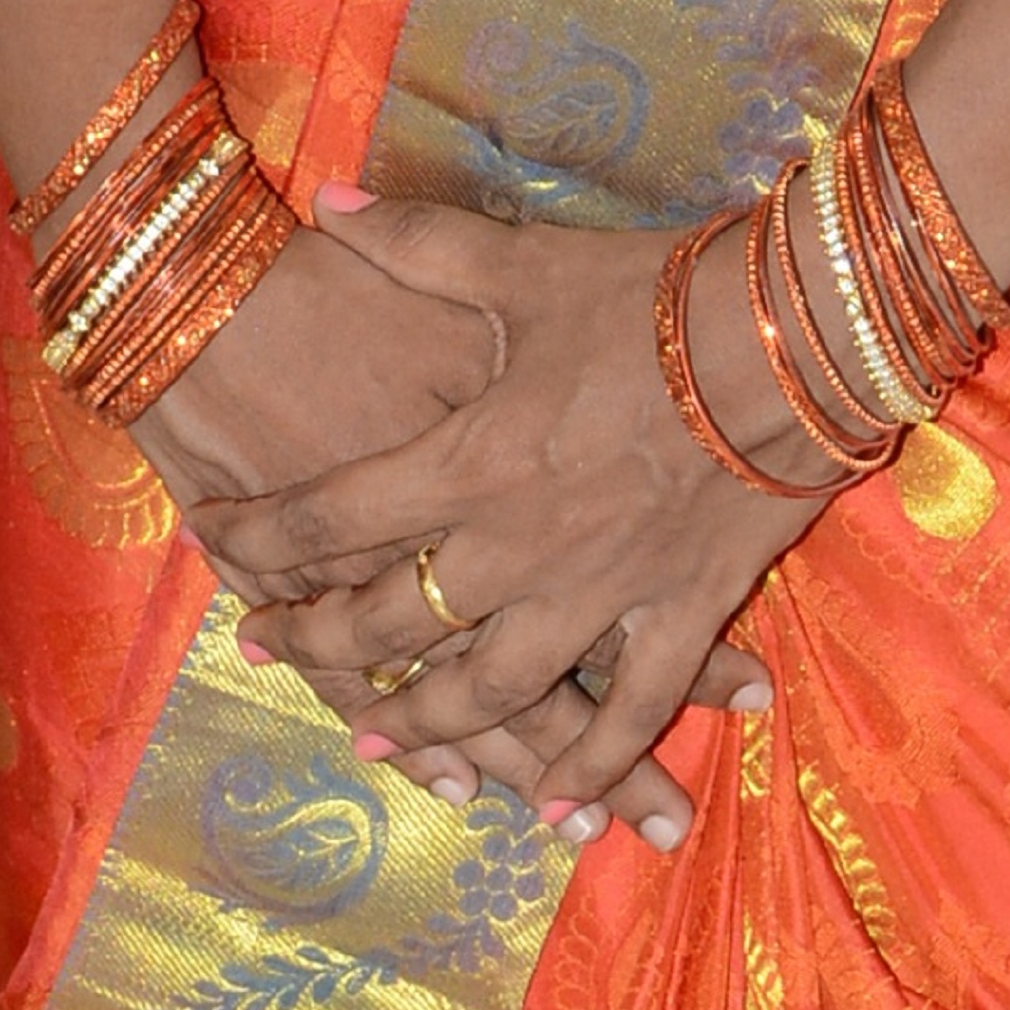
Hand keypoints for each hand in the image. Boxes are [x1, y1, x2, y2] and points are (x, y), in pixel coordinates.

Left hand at [130, 223, 724, 843]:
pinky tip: (559, 807)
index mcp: (473, 459)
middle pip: (393, 622)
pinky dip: (591, 766)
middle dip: (318, 643)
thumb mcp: (525, 261)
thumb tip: (323, 203)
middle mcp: (520, 547)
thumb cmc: (652, 295)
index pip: (334, 516)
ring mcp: (600, 594)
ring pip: (492, 690)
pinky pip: (629, 714)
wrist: (793, 336)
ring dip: (425, 725)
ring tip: (376, 741)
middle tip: (269, 652)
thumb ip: (418, 242)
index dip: (264, 539)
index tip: (215, 546)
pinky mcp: (680, 614)